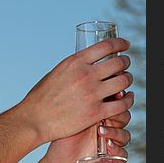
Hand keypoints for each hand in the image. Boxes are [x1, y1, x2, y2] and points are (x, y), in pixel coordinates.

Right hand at [18, 38, 133, 144]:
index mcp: (75, 62)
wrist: (35, 118)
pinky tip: (127, 99)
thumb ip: (75, 67)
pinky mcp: (96, 112)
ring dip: (128, 79)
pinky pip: (122, 104)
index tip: (126, 44)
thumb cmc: (42, 95)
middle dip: (125, 62)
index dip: (120, 43)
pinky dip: (127, 100)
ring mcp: (92, 94)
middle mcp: (86, 75)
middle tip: (126, 64)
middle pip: (118, 62)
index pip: (106, 46)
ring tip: (126, 80)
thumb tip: (88, 63)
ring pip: (123, 81)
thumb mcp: (57, 71)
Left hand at [43, 103, 132, 162]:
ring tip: (101, 131)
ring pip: (125, 135)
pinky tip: (106, 146)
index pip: (114, 104)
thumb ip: (84, 108)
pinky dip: (116, 148)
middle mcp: (108, 129)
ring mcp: (111, 145)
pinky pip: (123, 153)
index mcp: (99, 117)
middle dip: (119, 113)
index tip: (114, 95)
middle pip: (124, 117)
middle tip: (108, 114)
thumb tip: (94, 90)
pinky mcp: (113, 161)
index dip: (117, 99)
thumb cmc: (61, 141)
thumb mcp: (71, 121)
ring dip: (115, 131)